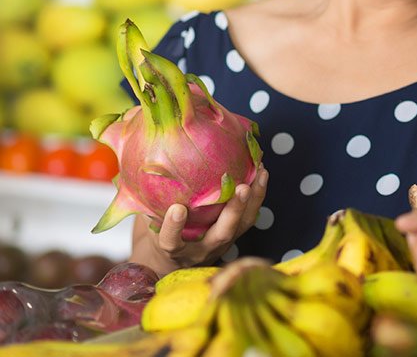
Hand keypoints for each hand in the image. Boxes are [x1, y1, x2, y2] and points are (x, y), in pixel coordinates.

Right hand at [135, 165, 268, 272]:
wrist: (169, 262)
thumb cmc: (155, 235)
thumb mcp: (146, 225)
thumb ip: (146, 207)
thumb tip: (137, 172)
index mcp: (173, 250)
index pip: (171, 243)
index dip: (174, 228)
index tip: (176, 210)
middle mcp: (200, 251)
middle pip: (220, 236)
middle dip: (232, 212)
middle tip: (241, 188)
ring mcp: (219, 244)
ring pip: (241, 226)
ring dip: (253, 200)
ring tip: (261, 172)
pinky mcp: (233, 235)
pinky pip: (248, 218)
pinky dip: (257, 197)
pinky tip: (262, 174)